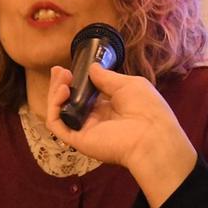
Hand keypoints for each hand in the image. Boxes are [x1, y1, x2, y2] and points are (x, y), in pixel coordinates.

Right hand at [44, 63, 196, 207]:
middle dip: (61, 85)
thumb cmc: (147, 108)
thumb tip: (92, 67)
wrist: (152, 135)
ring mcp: (85, 130)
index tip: (69, 68)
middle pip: (69, 103)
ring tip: (62, 77)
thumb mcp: (127, 84)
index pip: (85, 95)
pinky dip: (54, 107)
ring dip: (56, 93)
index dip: (76, 82)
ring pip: (60, 113)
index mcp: (109, 108)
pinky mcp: (78, 140)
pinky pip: (57, 124)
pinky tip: (63, 91)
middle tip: (59, 70)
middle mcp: (95, 120)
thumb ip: (107, 77)